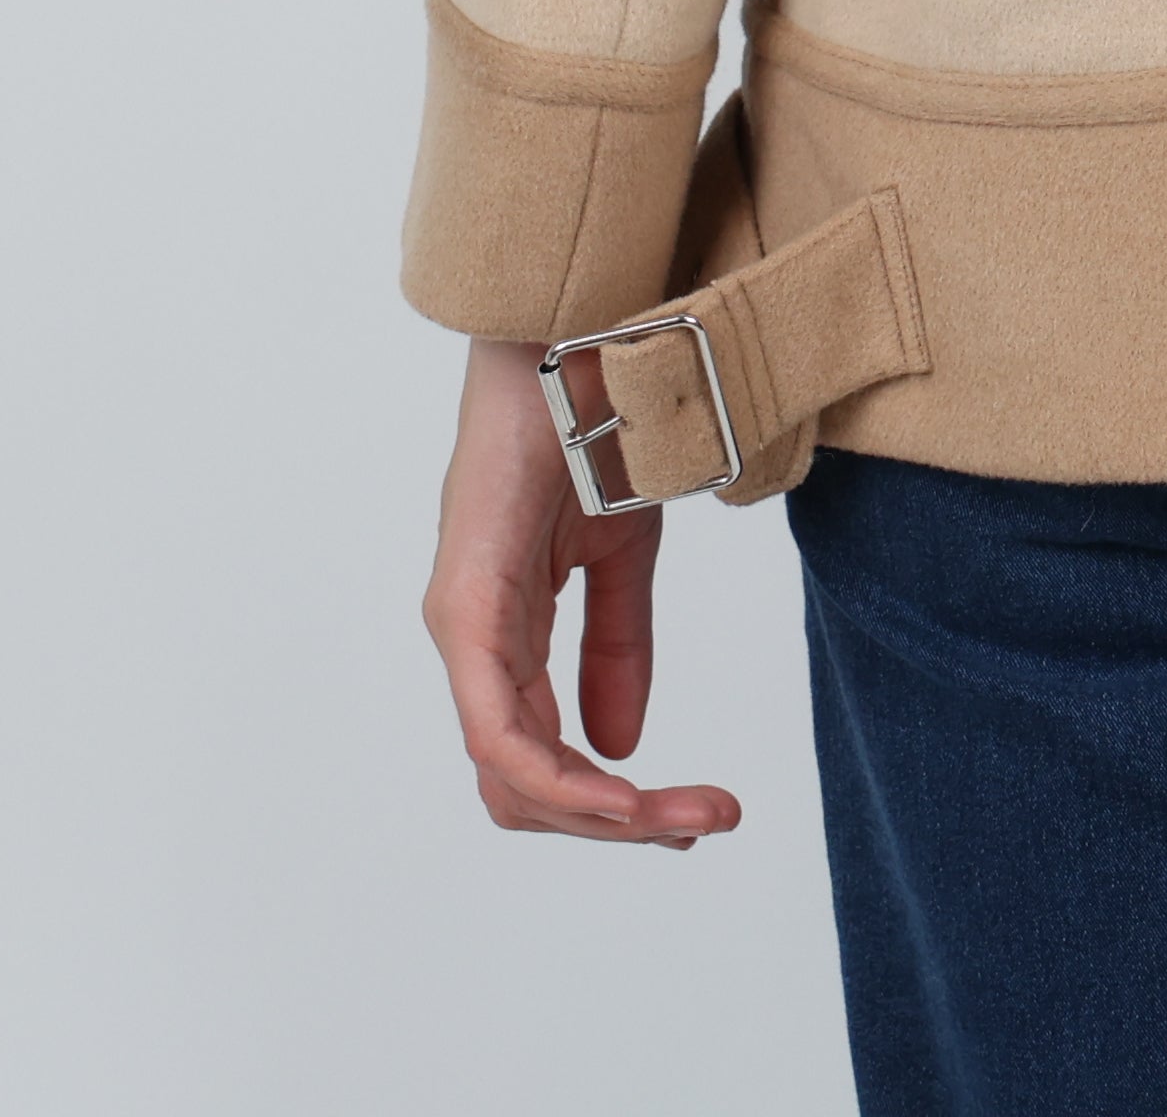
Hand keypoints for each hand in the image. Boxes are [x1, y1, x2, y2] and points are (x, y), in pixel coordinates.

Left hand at [424, 335, 742, 847]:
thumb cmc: (592, 427)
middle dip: (614, 828)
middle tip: (704, 827)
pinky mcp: (466, 611)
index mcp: (504, 633)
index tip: (694, 817)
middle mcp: (471, 645)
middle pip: (521, 789)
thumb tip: (619, 747)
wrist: (581, 338)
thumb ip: (617, 646)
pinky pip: (501, 732)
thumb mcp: (623, 551)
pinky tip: (624, 798)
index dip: (608, 808)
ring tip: (686, 820)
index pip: (538, 758)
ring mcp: (462, 631)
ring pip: (510, 778)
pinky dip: (561, 782)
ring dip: (602, 818)